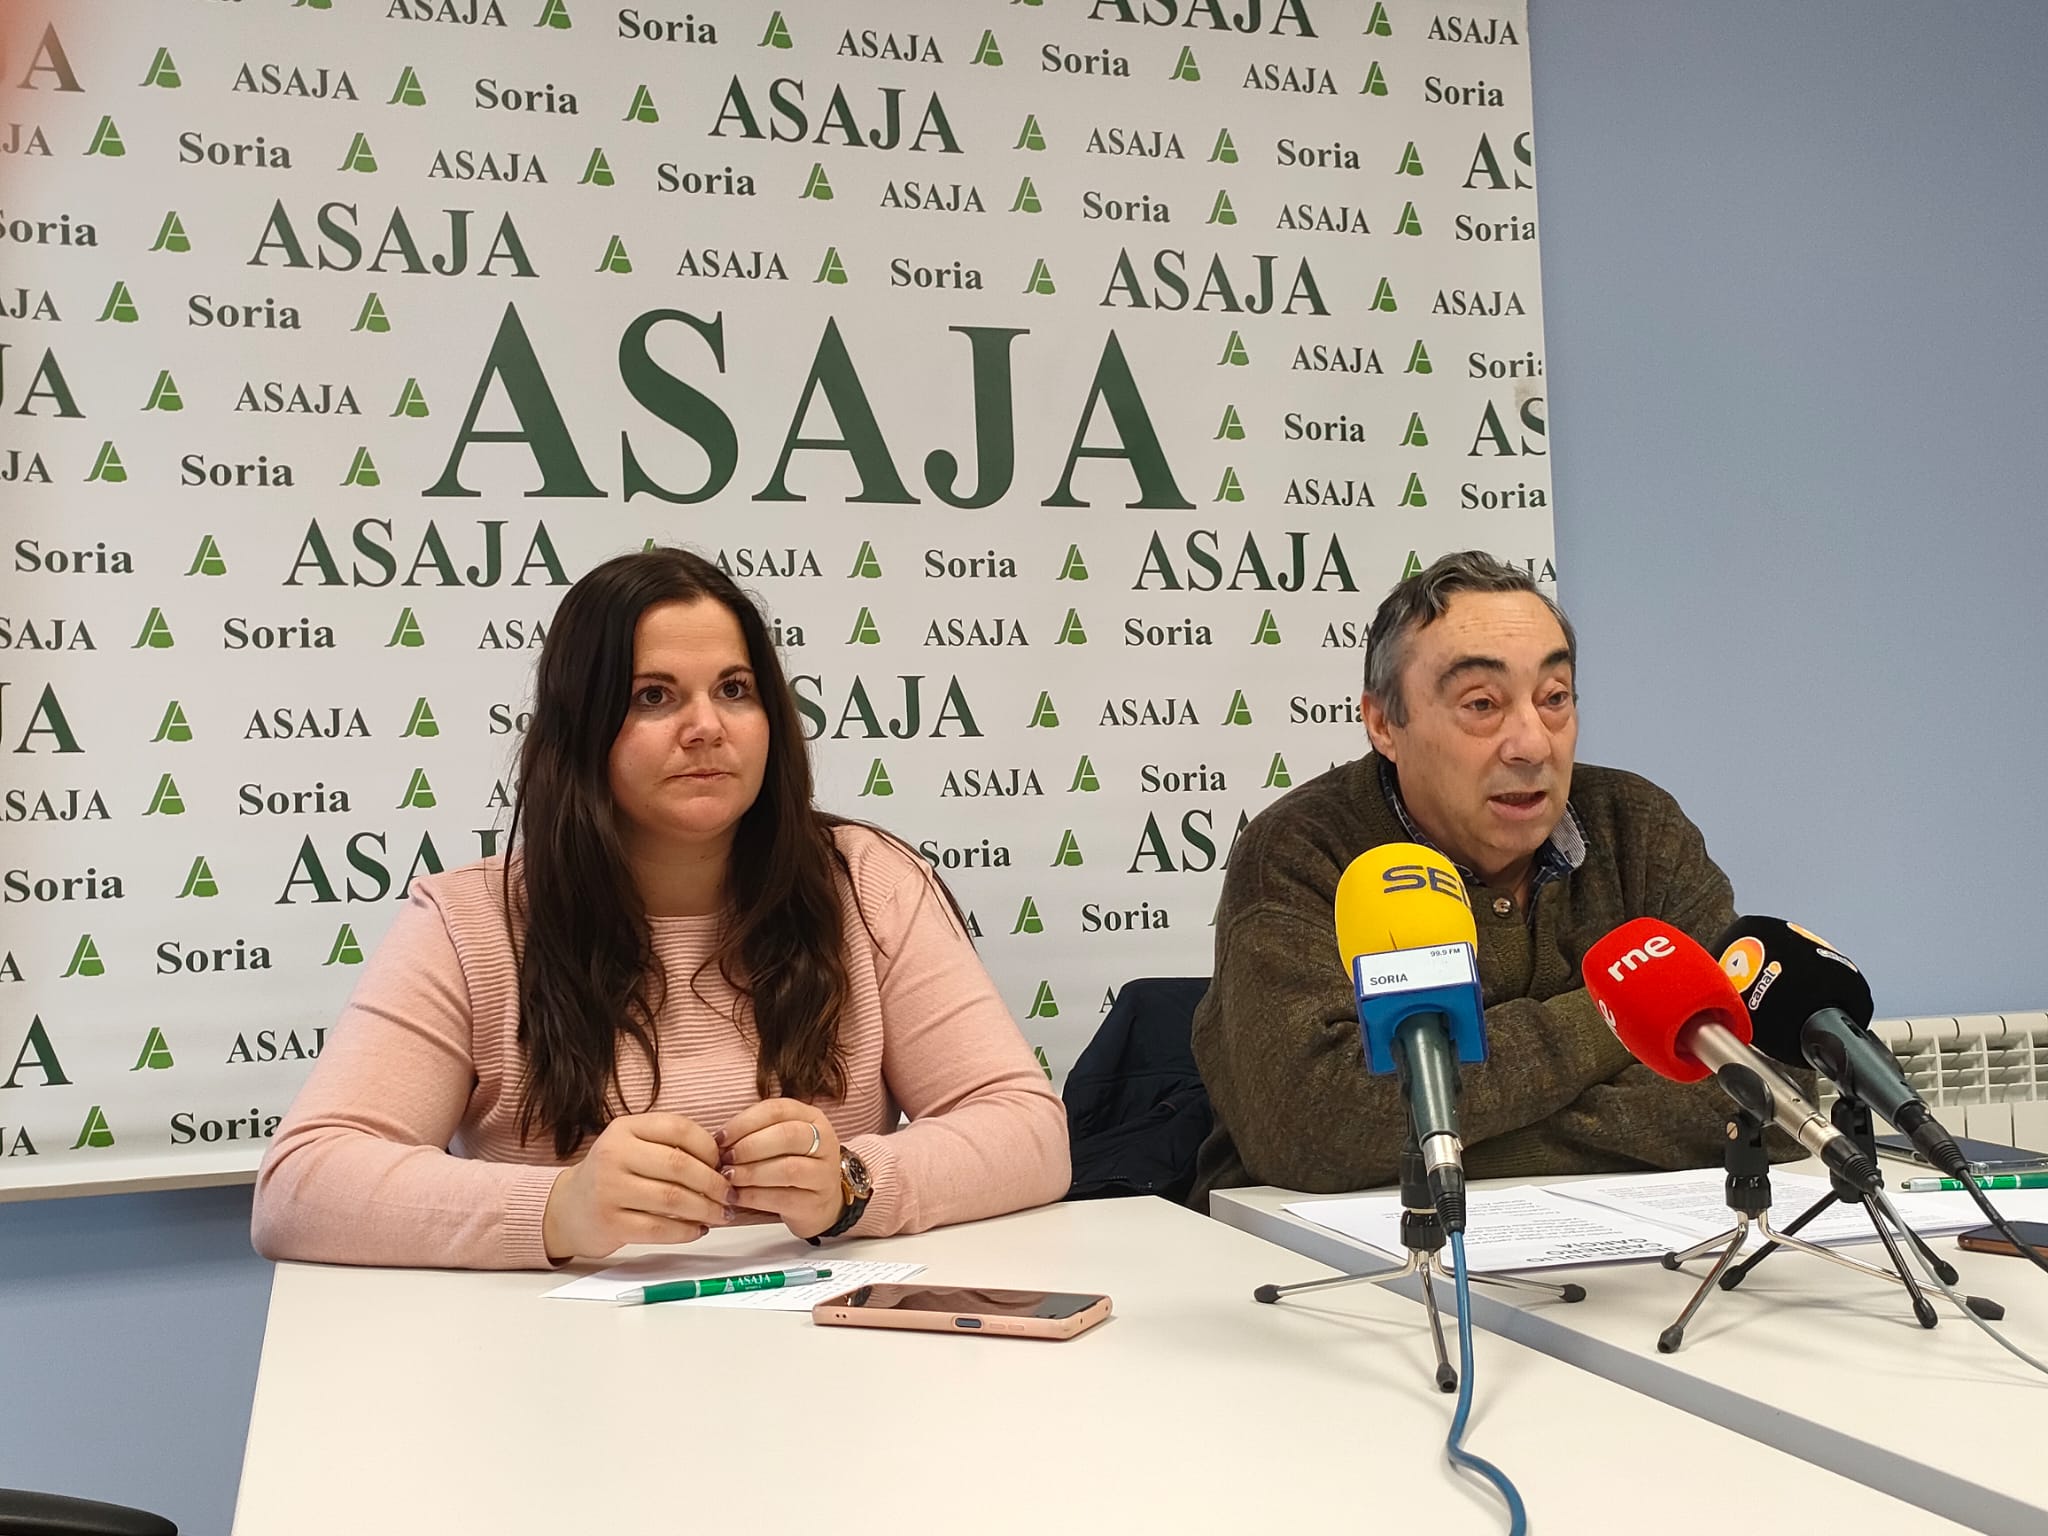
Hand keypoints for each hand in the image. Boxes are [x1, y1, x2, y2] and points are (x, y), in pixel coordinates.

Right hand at [542, 1112, 731, 1262]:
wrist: (568, 1208)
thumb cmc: (613, 1175)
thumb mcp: (634, 1146)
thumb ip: (670, 1146)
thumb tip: (722, 1162)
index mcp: (625, 1128)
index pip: (679, 1129)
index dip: (710, 1148)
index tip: (724, 1163)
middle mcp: (614, 1154)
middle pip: (679, 1165)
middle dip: (714, 1183)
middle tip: (730, 1195)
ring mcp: (609, 1190)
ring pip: (673, 1198)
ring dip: (706, 1209)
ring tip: (721, 1214)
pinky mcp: (610, 1223)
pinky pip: (659, 1229)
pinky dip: (686, 1231)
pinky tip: (698, 1229)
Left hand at [717, 1099, 843, 1241]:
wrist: (820, 1202)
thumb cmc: (792, 1164)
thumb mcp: (780, 1140)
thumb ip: (754, 1134)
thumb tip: (719, 1142)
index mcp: (812, 1118)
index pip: (777, 1110)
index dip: (744, 1122)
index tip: (720, 1137)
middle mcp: (824, 1142)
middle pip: (787, 1135)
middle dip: (749, 1146)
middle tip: (725, 1158)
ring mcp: (823, 1173)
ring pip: (787, 1168)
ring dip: (751, 1172)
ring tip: (729, 1177)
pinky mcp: (815, 1202)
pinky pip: (782, 1198)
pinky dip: (754, 1197)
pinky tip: (737, 1196)